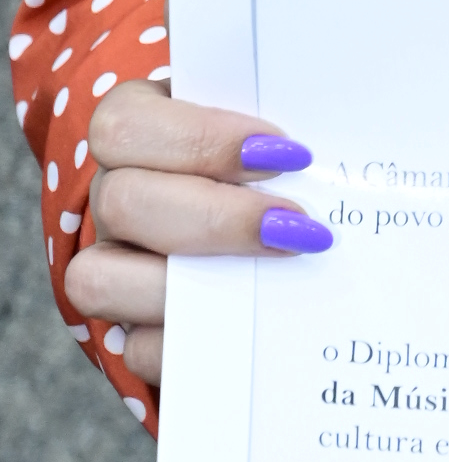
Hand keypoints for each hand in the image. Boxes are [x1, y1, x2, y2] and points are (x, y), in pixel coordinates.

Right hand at [65, 82, 329, 388]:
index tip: (288, 153)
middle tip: (297, 225)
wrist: (281, 215)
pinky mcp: (131, 327)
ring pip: (100, 279)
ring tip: (275, 278)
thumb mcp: (284, 116)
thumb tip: (335, 139)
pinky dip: (189, 343)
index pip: (127, 124)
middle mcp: (113, 195)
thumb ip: (295, 113)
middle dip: (216, 219)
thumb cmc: (283, 153)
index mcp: (139, 128)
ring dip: (189, 286)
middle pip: (119, 202)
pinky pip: (134, 347)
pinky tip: (250, 328)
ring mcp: (114, 264)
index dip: (202, 140)